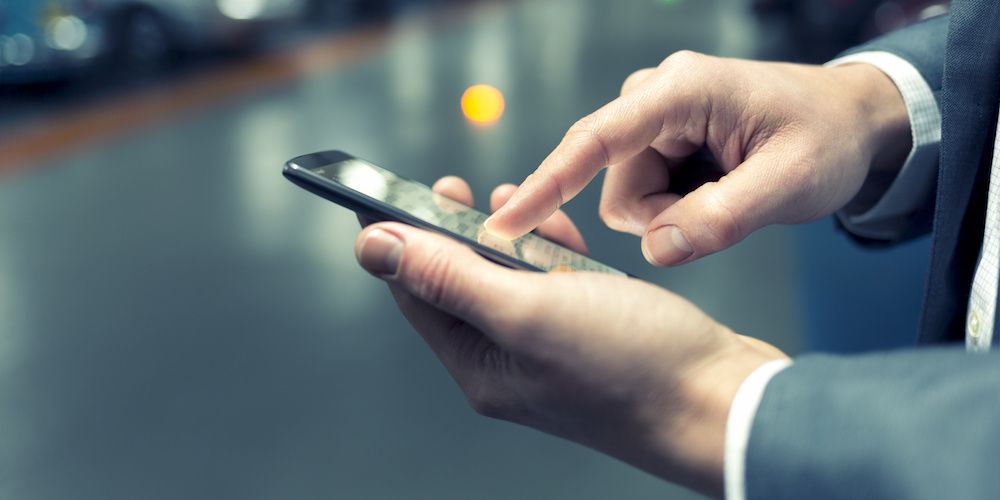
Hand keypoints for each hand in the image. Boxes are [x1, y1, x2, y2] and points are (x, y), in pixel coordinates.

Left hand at [355, 176, 786, 495]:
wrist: (723, 401)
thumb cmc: (633, 367)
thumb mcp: (527, 311)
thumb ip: (449, 277)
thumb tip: (374, 249)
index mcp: (481, 366)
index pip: (417, 294)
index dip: (399, 240)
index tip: (388, 193)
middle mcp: (509, 361)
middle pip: (460, 284)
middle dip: (454, 232)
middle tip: (452, 187)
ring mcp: (551, 347)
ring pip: (509, 279)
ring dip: (504, 237)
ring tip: (507, 201)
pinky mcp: (590, 331)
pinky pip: (553, 284)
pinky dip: (550, 252)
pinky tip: (558, 234)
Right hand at [484, 51, 910, 265]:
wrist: (849, 121)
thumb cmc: (826, 139)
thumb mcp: (792, 183)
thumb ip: (723, 218)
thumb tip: (659, 249)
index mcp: (681, 92)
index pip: (595, 140)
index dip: (546, 183)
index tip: (503, 222)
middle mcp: (656, 95)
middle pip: (614, 183)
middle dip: (661, 215)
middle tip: (723, 211)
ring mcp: (654, 116)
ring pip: (627, 194)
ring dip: (671, 214)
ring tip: (726, 195)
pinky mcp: (658, 137)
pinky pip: (643, 192)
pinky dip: (676, 206)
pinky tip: (717, 188)